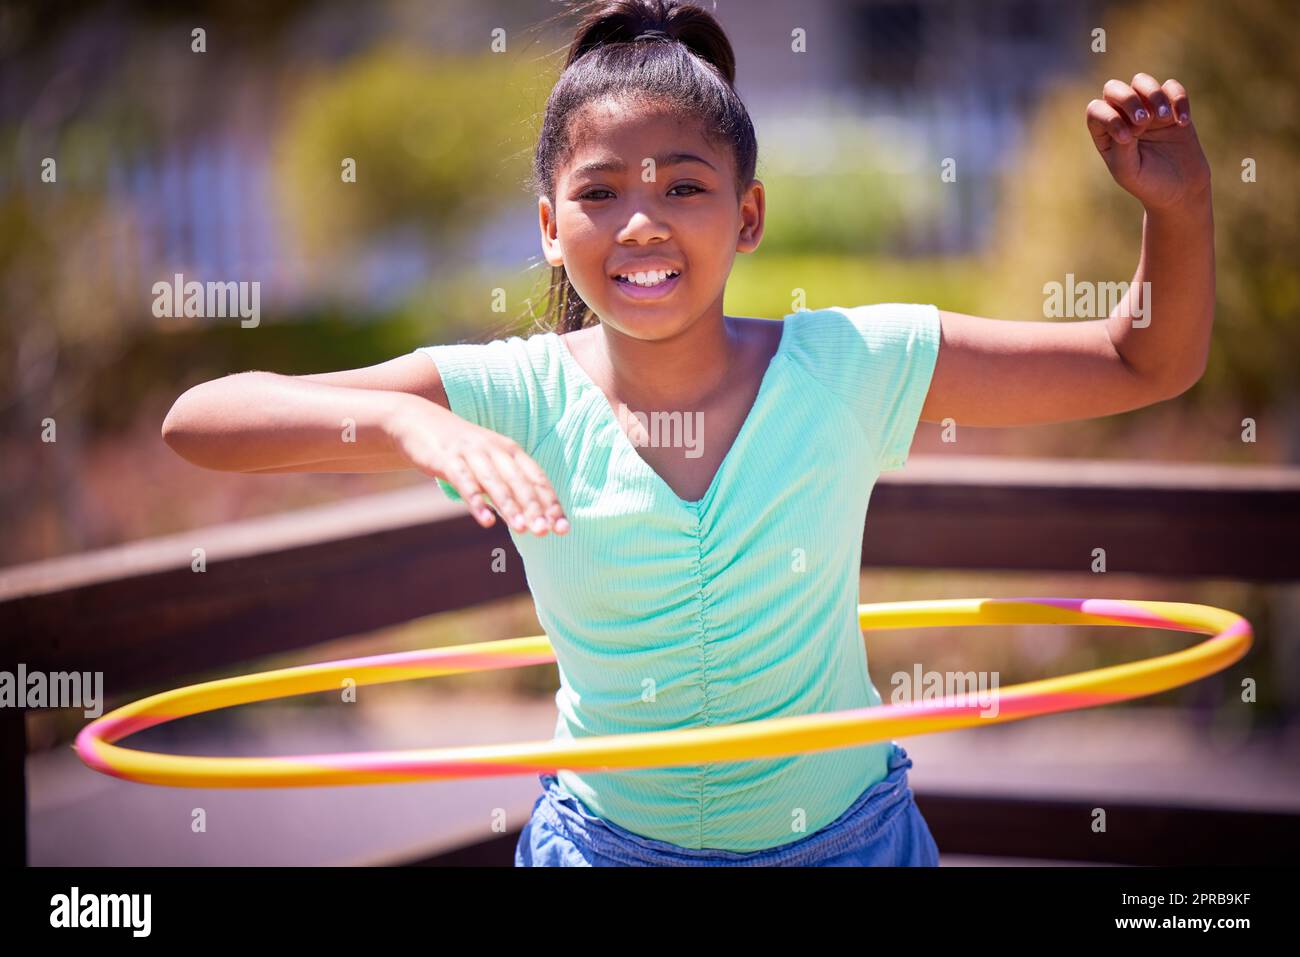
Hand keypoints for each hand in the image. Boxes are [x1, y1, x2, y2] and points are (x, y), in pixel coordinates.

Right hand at [386, 397, 568, 536]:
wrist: (417, 420)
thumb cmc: (459, 448)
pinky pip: (465, 482)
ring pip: (496, 482)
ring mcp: (471, 454)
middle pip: (520, 482)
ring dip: (511, 507)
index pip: (537, 479)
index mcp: (510, 451)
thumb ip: (506, 486)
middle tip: (546, 532)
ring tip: (523, 530)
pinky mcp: (448, 460)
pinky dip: (477, 502)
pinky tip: (486, 521)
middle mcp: (495, 450)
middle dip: (535, 508)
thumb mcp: (488, 462)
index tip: (563, 528)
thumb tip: (527, 517)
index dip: (551, 504)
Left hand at [1086, 74, 1210, 210]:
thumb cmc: (1148, 183)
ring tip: (1164, 118)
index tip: (1128, 138)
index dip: (1109, 117)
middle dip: (1128, 99)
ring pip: (1141, 81)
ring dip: (1153, 95)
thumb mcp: (1128, 171)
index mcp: (1105, 133)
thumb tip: (1127, 122)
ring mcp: (1147, 108)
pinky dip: (1178, 100)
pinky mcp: (1172, 106)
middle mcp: (1122, 117)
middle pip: (1113, 88)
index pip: (1096, 110)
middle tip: (1145, 121)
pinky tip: (1183, 123)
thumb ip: (1121, 147)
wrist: (1180, 190)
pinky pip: (1172, 87)